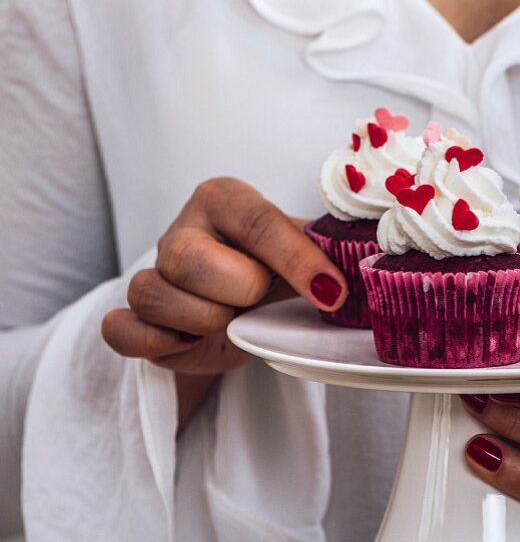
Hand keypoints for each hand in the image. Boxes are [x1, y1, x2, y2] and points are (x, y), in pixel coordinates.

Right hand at [101, 178, 347, 423]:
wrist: (243, 303)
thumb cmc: (277, 270)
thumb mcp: (306, 252)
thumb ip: (332, 249)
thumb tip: (376, 259)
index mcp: (225, 198)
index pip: (259, 222)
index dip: (297, 262)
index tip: (332, 294)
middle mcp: (182, 228)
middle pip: (190, 260)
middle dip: (237, 292)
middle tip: (258, 300)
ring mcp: (150, 270)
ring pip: (155, 296)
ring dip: (204, 322)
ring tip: (230, 320)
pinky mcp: (133, 314)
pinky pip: (122, 329)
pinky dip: (156, 343)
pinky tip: (189, 340)